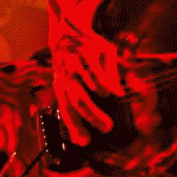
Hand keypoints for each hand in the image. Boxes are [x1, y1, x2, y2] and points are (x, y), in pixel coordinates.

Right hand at [51, 31, 125, 146]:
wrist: (65, 35)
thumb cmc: (90, 45)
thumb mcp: (106, 51)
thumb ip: (112, 70)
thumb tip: (118, 93)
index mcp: (83, 59)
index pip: (91, 73)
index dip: (101, 84)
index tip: (113, 96)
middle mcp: (70, 73)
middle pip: (79, 96)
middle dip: (93, 113)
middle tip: (107, 127)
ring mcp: (62, 82)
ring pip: (68, 107)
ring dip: (77, 124)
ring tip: (86, 141)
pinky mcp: (59, 89)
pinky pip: (63, 109)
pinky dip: (70, 124)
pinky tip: (78, 137)